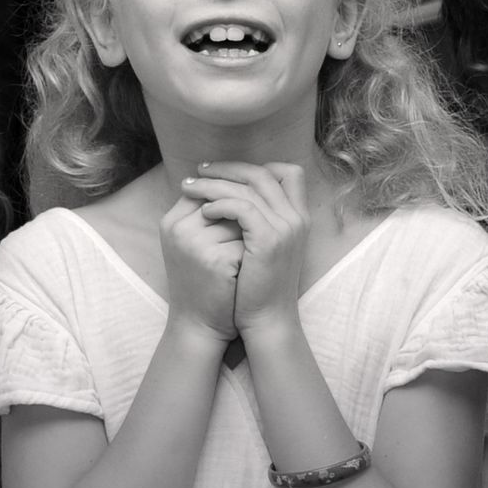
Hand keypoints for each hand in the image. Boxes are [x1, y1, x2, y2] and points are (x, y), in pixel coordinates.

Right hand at [159, 194, 243, 342]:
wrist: (199, 326)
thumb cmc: (202, 282)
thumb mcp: (192, 244)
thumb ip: (203, 214)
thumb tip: (235, 182)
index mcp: (171, 221)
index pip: (207, 189)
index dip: (231, 200)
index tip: (242, 218)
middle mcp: (179, 228)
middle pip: (226, 200)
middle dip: (244, 216)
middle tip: (252, 235)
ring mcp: (195, 243)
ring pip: (241, 219)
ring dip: (252, 234)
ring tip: (251, 254)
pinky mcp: (215, 260)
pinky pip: (247, 242)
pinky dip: (255, 253)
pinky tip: (253, 269)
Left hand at [178, 162, 310, 336]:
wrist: (267, 320)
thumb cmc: (258, 285)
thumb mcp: (263, 246)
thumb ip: (256, 219)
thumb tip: (227, 192)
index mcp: (297, 216)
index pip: (286, 171)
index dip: (253, 166)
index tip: (223, 171)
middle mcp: (296, 217)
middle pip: (262, 173)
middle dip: (227, 168)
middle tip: (200, 169)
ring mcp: (286, 227)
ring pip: (248, 187)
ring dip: (214, 183)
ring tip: (190, 187)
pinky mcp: (270, 240)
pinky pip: (242, 208)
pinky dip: (220, 204)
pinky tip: (203, 211)